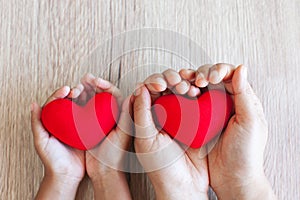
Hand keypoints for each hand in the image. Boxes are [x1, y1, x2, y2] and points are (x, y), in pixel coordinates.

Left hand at [31, 86, 84, 199]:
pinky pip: (91, 118)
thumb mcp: (40, 140)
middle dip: (74, 92)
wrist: (66, 174)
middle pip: (70, 102)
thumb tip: (34, 104)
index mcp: (54, 122)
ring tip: (87, 91)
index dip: (60, 93)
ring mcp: (78, 126)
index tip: (66, 89)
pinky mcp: (88, 131)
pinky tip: (96, 103)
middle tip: (77, 89)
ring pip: (81, 107)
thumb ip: (36, 123)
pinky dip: (93, 108)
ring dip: (84, 97)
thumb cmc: (52, 159)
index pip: (56, 103)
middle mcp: (66, 122)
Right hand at [77, 73, 131, 199]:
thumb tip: (136, 92)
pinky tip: (71, 98)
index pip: (113, 94)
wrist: (104, 170)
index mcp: (120, 114)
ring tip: (76, 87)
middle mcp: (109, 115)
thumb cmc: (116, 154)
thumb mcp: (124, 133)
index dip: (105, 85)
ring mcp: (97, 120)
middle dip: (92, 84)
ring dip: (84, 91)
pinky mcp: (86, 126)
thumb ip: (128, 114)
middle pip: (100, 94)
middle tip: (85, 78)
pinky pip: (80, 110)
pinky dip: (76, 103)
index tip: (96, 80)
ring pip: (90, 100)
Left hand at [133, 69, 208, 199]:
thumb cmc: (161, 167)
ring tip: (187, 89)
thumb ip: (141, 113)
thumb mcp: (146, 140)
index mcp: (146, 117)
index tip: (159, 85)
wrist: (185, 185)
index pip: (146, 91)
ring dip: (183, 83)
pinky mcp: (195, 119)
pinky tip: (197, 92)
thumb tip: (139, 88)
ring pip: (180, 90)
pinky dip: (196, 92)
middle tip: (176, 83)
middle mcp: (162, 114)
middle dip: (170, 79)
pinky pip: (195, 100)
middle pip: (164, 86)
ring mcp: (179, 115)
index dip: (152, 82)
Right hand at [180, 63, 276, 199]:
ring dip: (189, 81)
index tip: (211, 79)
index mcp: (240, 99)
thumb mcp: (250, 122)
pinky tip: (177, 94)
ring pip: (197, 87)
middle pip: (211, 77)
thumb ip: (244, 94)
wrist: (232, 177)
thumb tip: (241, 68)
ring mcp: (208, 111)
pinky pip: (187, 102)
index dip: (218, 70)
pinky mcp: (196, 120)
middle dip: (202, 73)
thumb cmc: (246, 152)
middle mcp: (224, 102)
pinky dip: (181, 95)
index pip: (229, 74)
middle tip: (198, 81)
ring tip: (184, 85)